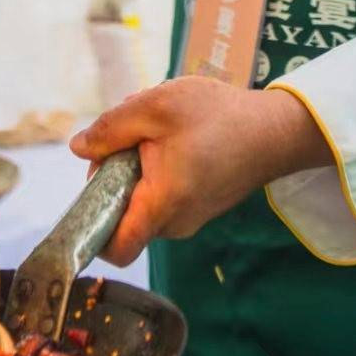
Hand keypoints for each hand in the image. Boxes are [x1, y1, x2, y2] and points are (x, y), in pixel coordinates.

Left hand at [71, 78, 329, 264]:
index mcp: (161, 205)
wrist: (277, 129)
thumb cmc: (218, 116)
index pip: (116, 248)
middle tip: (132, 134)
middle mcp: (175, 223)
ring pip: (142, 198)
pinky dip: (158, 167)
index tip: (90, 189)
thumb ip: (111, 128)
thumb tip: (78, 148)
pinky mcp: (201, 206)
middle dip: (114, 172)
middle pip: (122, 212)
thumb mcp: (155, 107)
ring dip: (137, 164)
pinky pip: (163, 193)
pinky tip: (176, 136)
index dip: (91, 228)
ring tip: (159, 130)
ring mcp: (190, 218)